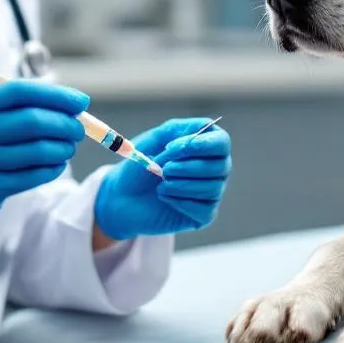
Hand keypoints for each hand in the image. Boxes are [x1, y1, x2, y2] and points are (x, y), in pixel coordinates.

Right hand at [0, 79, 88, 252]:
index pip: (18, 91)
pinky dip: (52, 169)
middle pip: (30, 120)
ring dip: (62, 148)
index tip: (81, 102)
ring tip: (68, 149)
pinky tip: (57, 166)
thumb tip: (72, 107)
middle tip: (79, 130)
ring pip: (36, 150)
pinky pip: (32, 175)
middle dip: (64, 124)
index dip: (54, 94)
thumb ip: (21, 113)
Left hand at [94, 118, 231, 239]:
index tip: (173, 148)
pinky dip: (181, 202)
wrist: (122, 197)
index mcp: (206, 146)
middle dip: (187, 167)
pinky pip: (205, 210)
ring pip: (212, 188)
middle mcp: (215, 169)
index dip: (202, 145)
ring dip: (182, 185)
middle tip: (163, 168)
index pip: (221, 143)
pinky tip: (164, 196)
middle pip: (220, 166)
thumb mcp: (154, 140)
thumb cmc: (140, 165)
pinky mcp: (204, 215)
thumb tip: (203, 128)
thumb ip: (177, 129)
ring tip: (161, 182)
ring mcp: (211, 193)